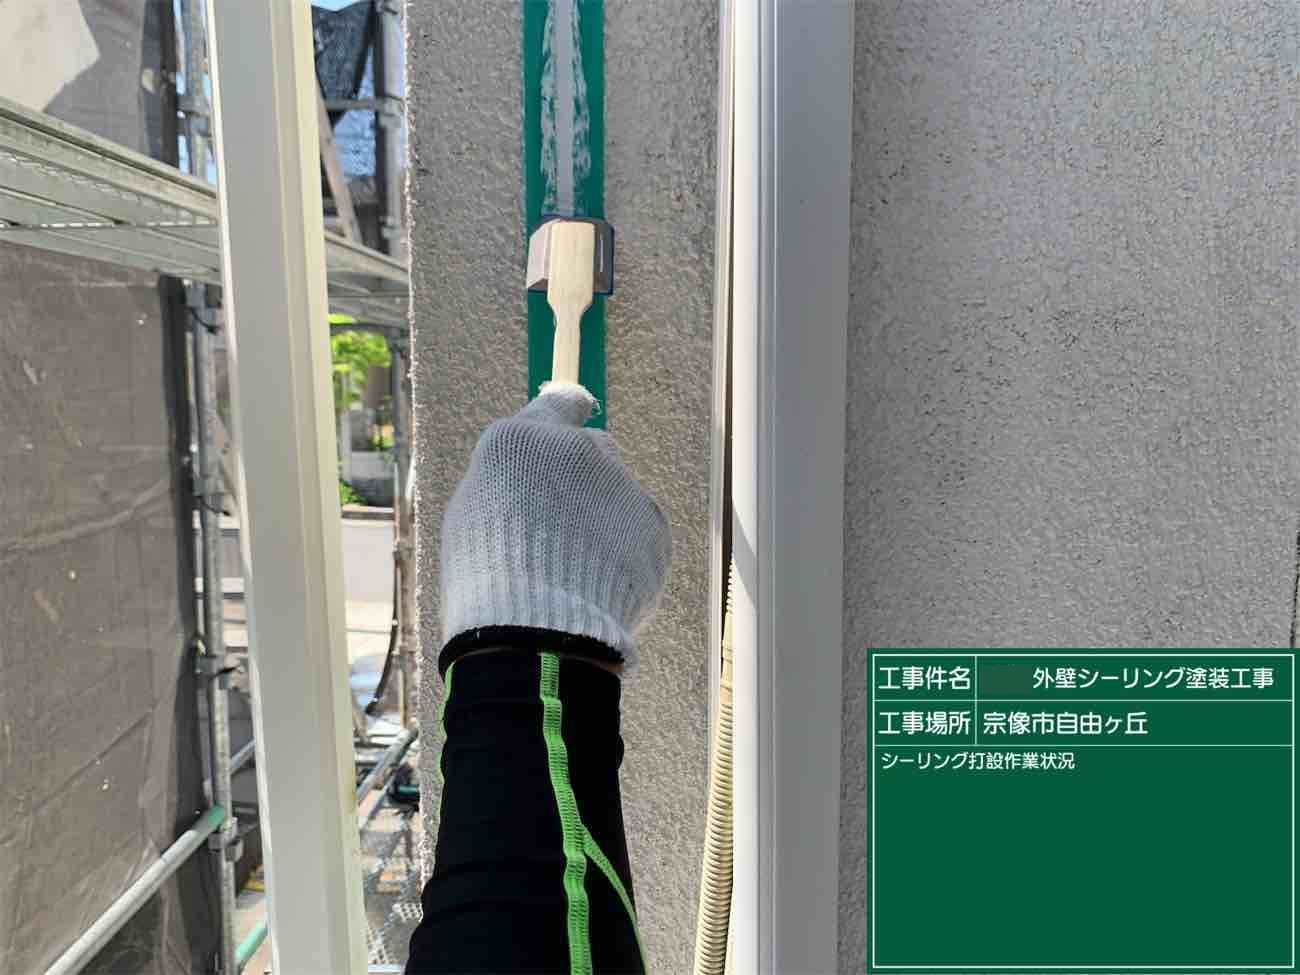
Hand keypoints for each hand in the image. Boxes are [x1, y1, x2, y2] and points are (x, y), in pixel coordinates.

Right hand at [440, 382, 670, 669]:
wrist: (538, 628)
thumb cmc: (489, 573)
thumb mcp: (475, 510)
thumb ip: (513, 475)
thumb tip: (536, 468)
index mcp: (524, 440)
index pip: (562, 402)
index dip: (567, 416)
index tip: (571, 426)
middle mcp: (579, 449)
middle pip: (592, 451)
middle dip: (582, 480)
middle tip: (558, 529)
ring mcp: (622, 485)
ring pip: (617, 495)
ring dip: (603, 521)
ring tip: (573, 571)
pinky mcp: (653, 524)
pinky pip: (639, 532)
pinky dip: (625, 553)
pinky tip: (599, 584)